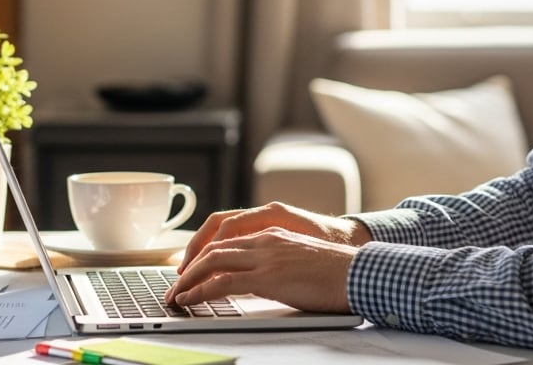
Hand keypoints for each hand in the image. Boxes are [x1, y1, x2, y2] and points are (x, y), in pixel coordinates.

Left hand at [164, 225, 359, 311]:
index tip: (189, 271)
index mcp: (272, 233)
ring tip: (175, 297)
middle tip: (174, 287)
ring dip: (188, 280)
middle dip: (188, 268)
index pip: (227, 240)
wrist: (357, 273)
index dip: (203, 255)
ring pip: (212, 262)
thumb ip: (275, 263)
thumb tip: (259, 281)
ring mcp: (265, 256)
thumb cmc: (335, 272)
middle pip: (213, 248)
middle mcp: (265, 239)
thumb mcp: (299, 260)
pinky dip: (201, 291)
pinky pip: (223, 281)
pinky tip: (190, 300)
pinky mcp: (268, 276)